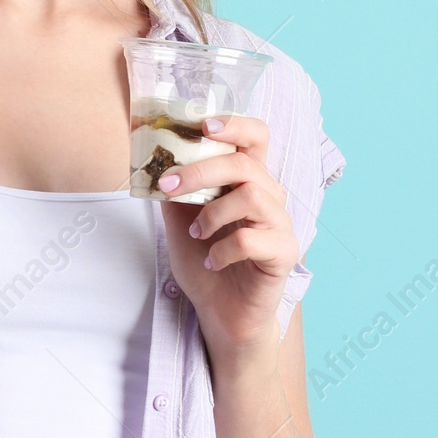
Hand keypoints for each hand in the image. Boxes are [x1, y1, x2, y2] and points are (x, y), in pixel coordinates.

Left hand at [154, 113, 298, 358]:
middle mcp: (270, 195)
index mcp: (248, 180)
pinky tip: (212, 260)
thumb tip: (154, 159)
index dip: (234, 123)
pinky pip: (252, 240)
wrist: (220, 314)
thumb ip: (175, 190)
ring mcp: (280, 224)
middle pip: (244, 164)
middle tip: (167, 186)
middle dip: (200, 171)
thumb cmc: (205, 261)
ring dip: (212, 213)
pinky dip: (223, 249)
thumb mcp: (179, 220)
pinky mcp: (283, 254)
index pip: (255, 136)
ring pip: (251, 196)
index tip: (202, 125)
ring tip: (195, 233)